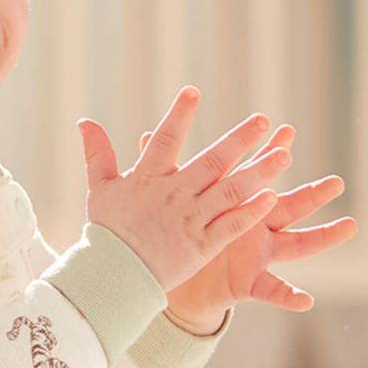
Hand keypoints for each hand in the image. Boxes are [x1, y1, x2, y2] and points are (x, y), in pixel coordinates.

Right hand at [77, 84, 290, 290]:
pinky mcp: (202, 245)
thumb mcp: (99, 188)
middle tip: (263, 120)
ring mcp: (190, 220)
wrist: (112, 275)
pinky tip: (271, 196)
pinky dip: (250, 211)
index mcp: (148, 178)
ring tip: (284, 154)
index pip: (165, 139)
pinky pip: (231, 225)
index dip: (178, 115)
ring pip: (231, 191)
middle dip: (240, 140)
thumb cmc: (107, 230)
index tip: (193, 92)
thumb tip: (84, 121)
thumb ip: (97, 153)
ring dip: (258, 172)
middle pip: (212, 162)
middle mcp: (174, 195)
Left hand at [138, 119, 357, 324]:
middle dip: (312, 194)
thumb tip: (143, 136)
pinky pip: (270, 291)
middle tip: (338, 181)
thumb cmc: (169, 238)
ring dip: (322, 237)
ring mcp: (254, 256)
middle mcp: (252, 229)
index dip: (267, 153)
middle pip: (287, 207)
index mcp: (232, 207)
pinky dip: (289, 296)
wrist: (163, 279)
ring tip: (349, 227)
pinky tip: (306, 301)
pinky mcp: (246, 284)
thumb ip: (163, 171)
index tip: (285, 131)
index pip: (254, 175)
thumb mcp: (167, 203)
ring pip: (294, 246)